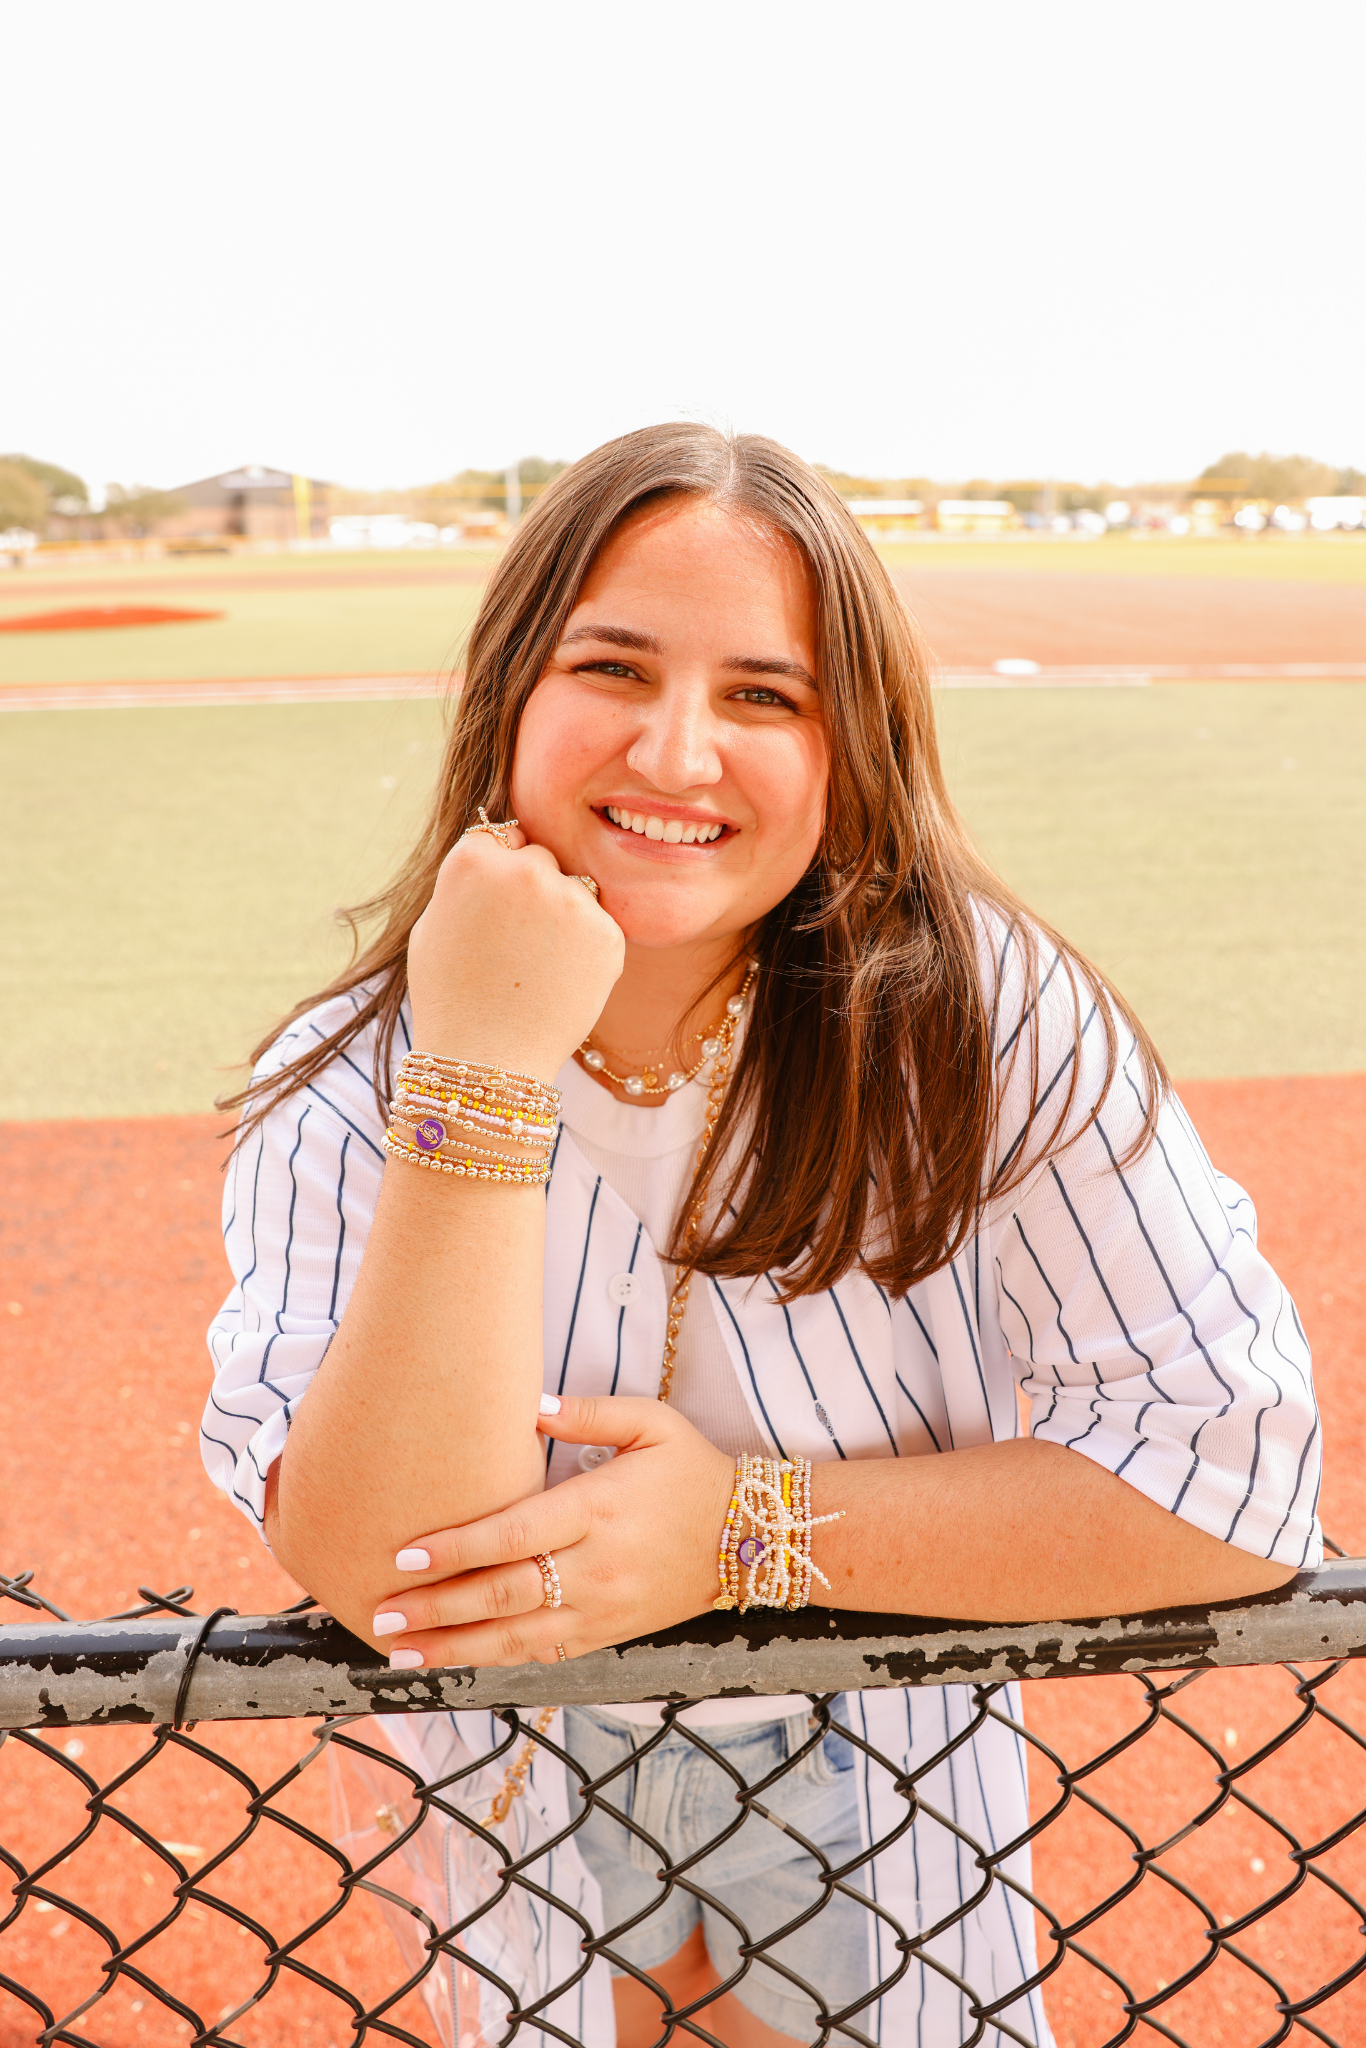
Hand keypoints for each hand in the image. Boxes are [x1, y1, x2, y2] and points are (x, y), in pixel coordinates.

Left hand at [369, 1395, 734, 1667]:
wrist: (753, 1538)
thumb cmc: (693, 1471)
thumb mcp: (652, 1422)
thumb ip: (588, 1413)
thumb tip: (529, 1403)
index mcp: (598, 1510)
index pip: (514, 1535)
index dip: (457, 1549)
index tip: (406, 1554)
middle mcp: (596, 1567)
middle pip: (504, 1594)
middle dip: (438, 1608)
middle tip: (381, 1614)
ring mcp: (603, 1609)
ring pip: (517, 1638)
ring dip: (455, 1649)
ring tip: (401, 1654)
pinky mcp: (610, 1634)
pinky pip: (546, 1655)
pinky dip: (500, 1661)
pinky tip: (458, 1664)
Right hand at [407, 824, 623, 1078]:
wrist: (488, 1057)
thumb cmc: (450, 996)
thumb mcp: (434, 923)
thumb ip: (467, 879)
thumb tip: (498, 848)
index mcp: (474, 860)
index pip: (500, 837)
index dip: (497, 873)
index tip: (492, 910)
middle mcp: (525, 869)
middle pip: (540, 859)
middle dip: (532, 890)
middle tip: (515, 944)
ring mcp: (571, 900)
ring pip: (575, 890)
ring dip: (563, 916)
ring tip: (536, 967)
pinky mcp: (608, 933)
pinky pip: (599, 925)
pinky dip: (586, 948)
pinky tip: (559, 980)